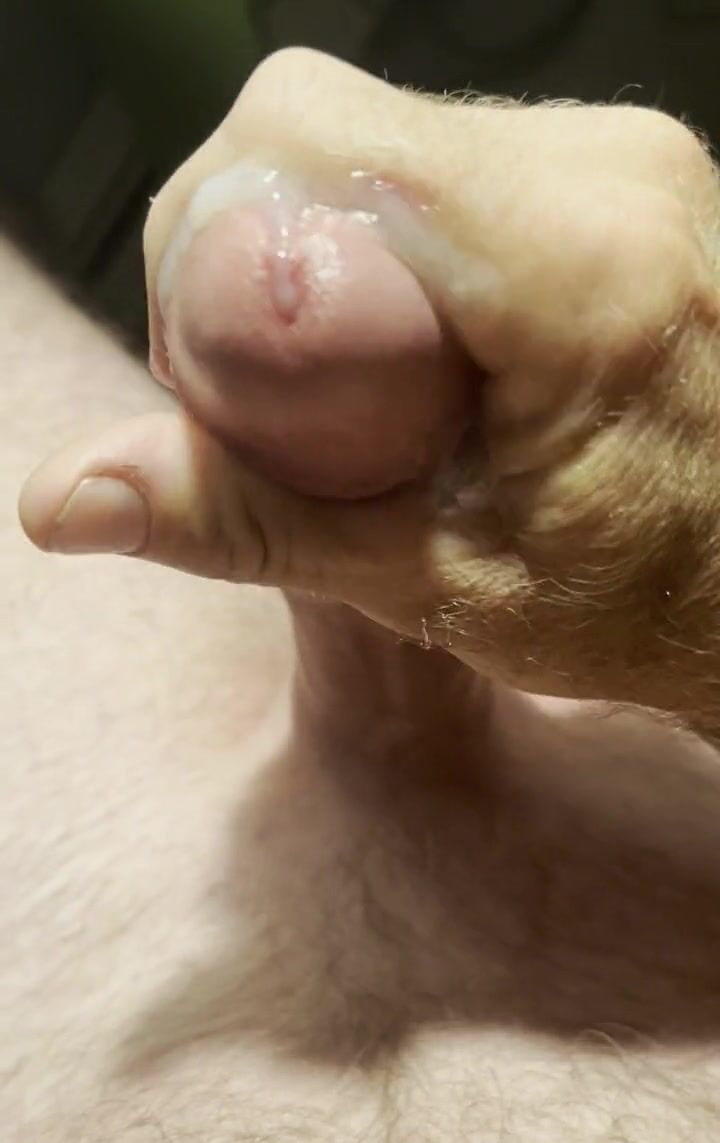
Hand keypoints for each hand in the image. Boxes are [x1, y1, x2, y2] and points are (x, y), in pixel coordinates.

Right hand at [19, 49, 719, 728]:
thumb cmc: (637, 610)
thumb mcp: (434, 581)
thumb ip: (249, 520)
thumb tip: (63, 497)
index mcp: (579, 268)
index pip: (309, 144)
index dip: (212, 250)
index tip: (228, 387)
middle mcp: (613, 170)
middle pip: (329, 128)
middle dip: (252, 263)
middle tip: (286, 412)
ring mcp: (623, 157)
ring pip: (377, 141)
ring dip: (319, 262)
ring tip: (365, 400)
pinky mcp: (615, 170)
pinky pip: (439, 163)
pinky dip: (387, 255)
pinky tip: (420, 362)